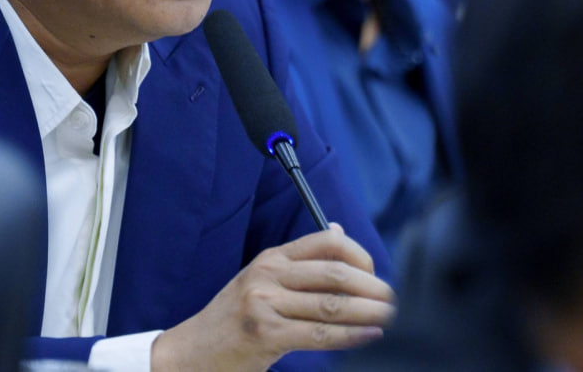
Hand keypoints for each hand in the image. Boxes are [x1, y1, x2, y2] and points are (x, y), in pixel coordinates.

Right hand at [151, 224, 394, 371]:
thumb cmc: (232, 320)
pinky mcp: (265, 335)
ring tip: (389, 317)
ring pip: (332, 304)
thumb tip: (338, 230)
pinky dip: (351, 335)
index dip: (360, 256)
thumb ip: (299, 260)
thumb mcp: (261, 280)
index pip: (327, 243)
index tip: (375, 274)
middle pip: (336, 273)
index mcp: (271, 258)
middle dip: (372, 287)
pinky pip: (320, 333)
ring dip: (369, 312)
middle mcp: (268, 274)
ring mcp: (265, 304)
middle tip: (392, 299)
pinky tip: (369, 335)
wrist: (190, 352)